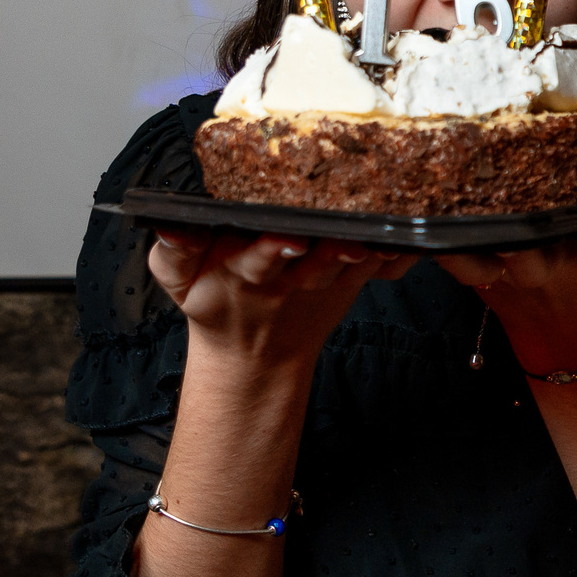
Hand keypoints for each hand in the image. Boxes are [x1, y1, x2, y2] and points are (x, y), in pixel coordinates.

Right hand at [149, 229, 416, 370]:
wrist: (253, 351)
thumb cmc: (213, 300)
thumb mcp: (177, 278)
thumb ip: (172, 250)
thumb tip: (166, 224)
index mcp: (246, 269)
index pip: (259, 257)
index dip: (274, 249)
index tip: (289, 238)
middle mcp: (290, 276)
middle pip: (313, 262)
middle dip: (328, 252)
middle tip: (345, 238)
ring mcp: (325, 281)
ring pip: (348, 265)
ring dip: (364, 255)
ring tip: (377, 240)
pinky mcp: (351, 282)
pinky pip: (377, 269)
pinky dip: (394, 258)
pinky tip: (411, 244)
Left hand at [439, 214, 576, 376]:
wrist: (557, 320)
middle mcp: (547, 267)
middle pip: (533, 255)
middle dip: (524, 245)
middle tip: (513, 231)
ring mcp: (508, 273)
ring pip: (483, 260)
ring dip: (466, 248)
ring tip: (445, 218)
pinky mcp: (476, 275)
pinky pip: (449, 262)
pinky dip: (431, 250)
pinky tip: (410, 231)